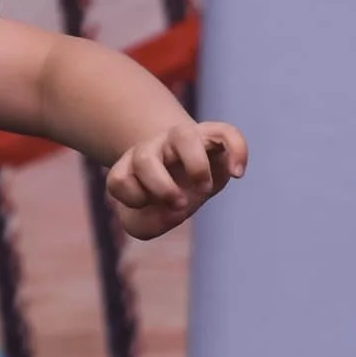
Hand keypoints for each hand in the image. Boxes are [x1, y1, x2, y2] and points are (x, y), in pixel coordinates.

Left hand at [106, 120, 246, 240]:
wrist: (182, 171)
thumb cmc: (160, 200)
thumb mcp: (146, 220)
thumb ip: (148, 224)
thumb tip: (177, 209)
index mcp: (129, 168)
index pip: (118, 181)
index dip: (134, 199)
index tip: (150, 207)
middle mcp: (152, 149)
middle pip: (144, 159)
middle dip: (162, 188)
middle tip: (181, 205)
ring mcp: (181, 138)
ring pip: (183, 135)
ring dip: (195, 166)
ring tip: (204, 189)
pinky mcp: (212, 135)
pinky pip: (225, 132)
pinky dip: (235, 150)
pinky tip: (236, 174)